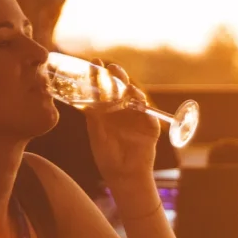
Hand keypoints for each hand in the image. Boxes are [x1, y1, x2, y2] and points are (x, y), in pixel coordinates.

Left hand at [85, 64, 162, 199]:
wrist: (124, 175)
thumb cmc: (107, 156)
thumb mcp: (96, 134)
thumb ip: (94, 117)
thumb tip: (87, 100)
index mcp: (108, 112)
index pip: (104, 89)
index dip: (99, 76)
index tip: (94, 62)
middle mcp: (123, 111)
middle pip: (121, 89)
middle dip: (116, 77)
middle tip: (110, 68)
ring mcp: (137, 117)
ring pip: (135, 97)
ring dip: (129, 87)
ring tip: (122, 82)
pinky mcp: (150, 126)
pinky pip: (148, 112)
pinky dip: (143, 104)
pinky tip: (136, 98)